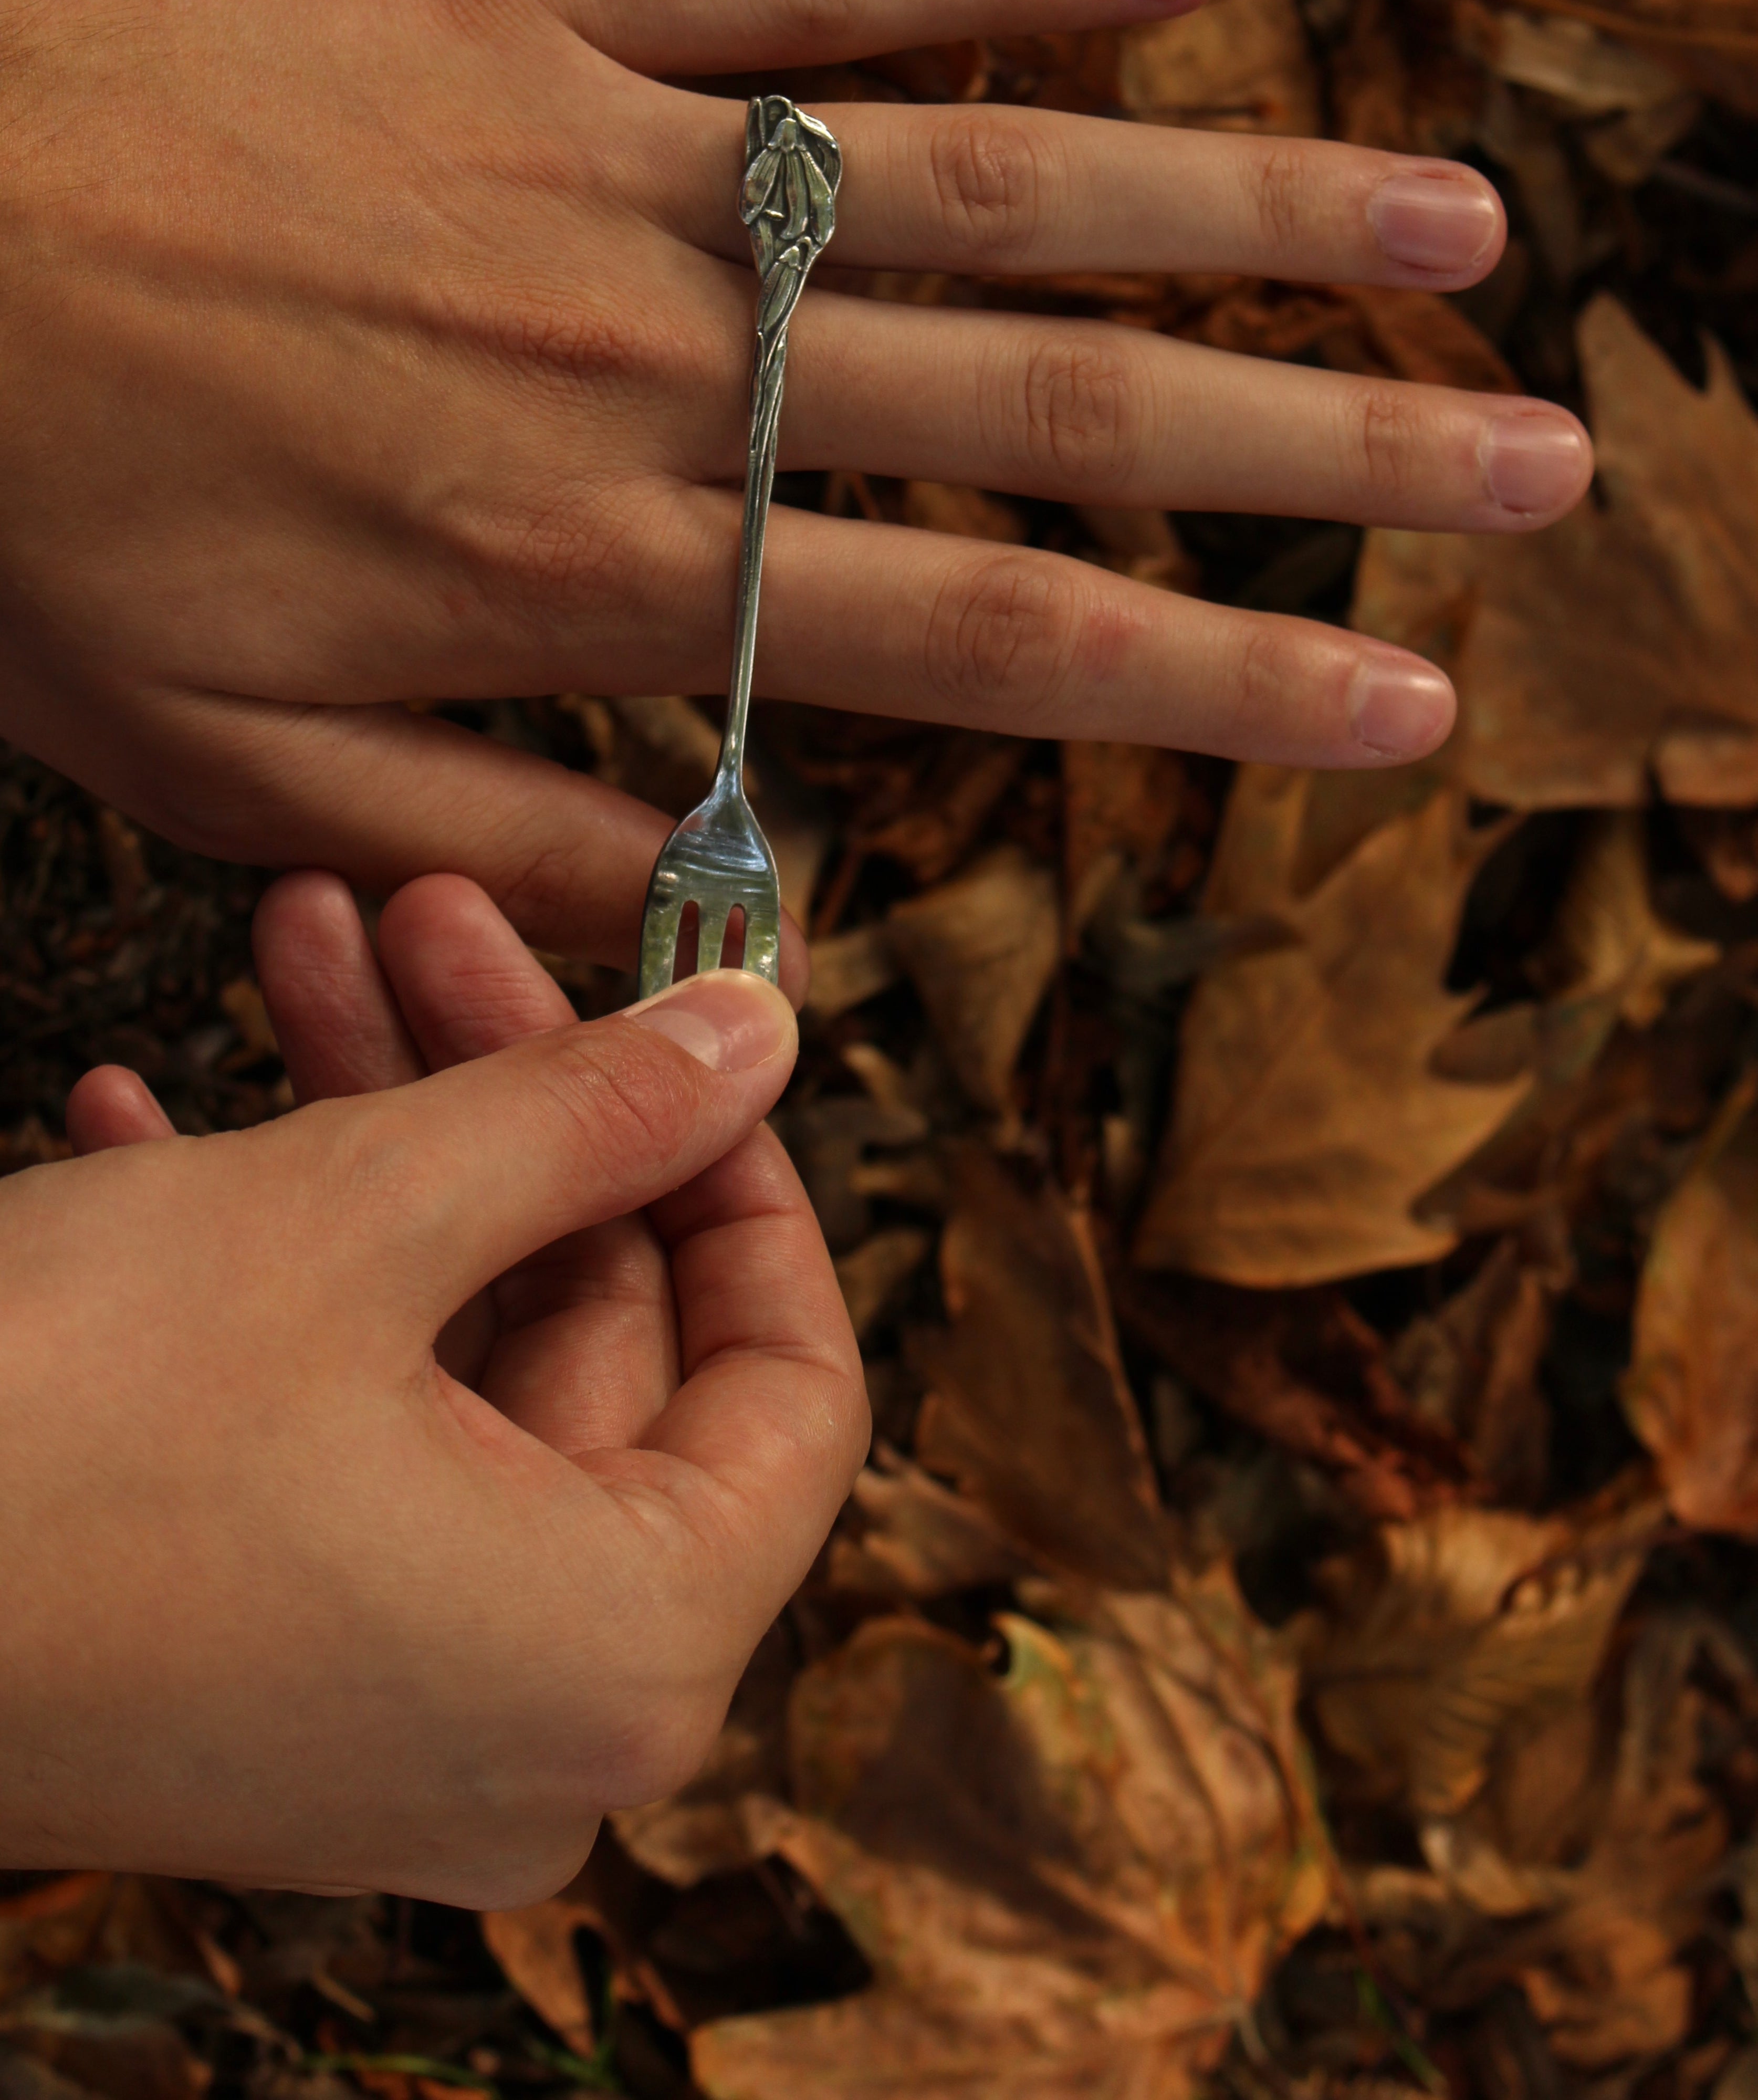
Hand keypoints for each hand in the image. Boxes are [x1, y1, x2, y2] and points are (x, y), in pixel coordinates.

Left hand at [0, 0, 1589, 962]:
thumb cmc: (30, 512)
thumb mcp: (227, 766)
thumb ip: (488, 833)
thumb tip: (716, 871)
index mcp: (596, 568)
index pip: (987, 644)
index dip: (1221, 685)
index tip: (1407, 714)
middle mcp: (658, 366)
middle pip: (1058, 406)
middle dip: (1326, 448)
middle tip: (1539, 461)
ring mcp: (614, 161)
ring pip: (986, 178)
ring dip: (1242, 198)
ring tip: (1453, 222)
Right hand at [7, 885, 865, 1902]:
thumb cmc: (47, 1438)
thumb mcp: (358, 1213)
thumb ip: (598, 1113)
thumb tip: (755, 1035)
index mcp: (627, 1658)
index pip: (791, 1385)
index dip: (734, 1169)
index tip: (674, 1018)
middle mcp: (538, 1730)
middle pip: (599, 1344)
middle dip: (502, 1099)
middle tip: (419, 920)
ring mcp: (394, 1721)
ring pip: (454, 1366)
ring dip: (371, 1145)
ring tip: (290, 948)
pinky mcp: (263, 1681)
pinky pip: (343, 1446)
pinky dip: (281, 1278)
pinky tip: (170, 1109)